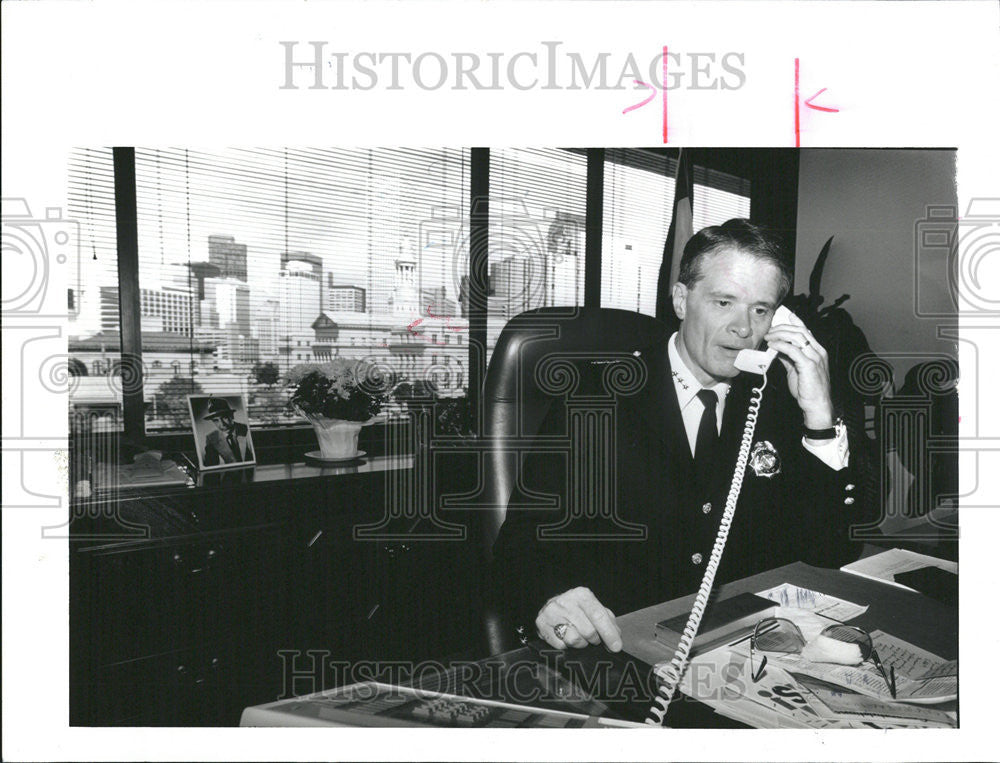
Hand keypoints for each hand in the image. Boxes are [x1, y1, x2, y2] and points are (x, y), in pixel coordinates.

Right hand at [535, 587, 621, 650]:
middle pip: (589, 631)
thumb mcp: (595, 610)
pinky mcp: (541, 624)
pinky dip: (567, 646)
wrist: (552, 607)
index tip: (616, 648)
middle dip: (594, 639)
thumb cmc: (578, 611)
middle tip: (593, 638)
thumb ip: (608, 622)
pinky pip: (561, 646)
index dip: (609, 634)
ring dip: (581, 643)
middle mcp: (566, 601)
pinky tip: (565, 637)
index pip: (598, 616)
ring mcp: (552, 612)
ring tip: (579, 636)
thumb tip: (616, 640)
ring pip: (575, 640)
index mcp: (582, 595)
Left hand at [764, 313, 834, 428]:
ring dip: (780, 335)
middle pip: (800, 331)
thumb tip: (777, 349)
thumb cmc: (808, 389)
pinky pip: (793, 350)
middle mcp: (818, 352)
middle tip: (769, 330)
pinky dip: (781, 345)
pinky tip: (772, 345)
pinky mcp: (809, 365)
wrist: (816, 405)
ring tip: (768, 337)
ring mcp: (815, 358)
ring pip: (797, 337)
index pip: (807, 331)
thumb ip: (789, 358)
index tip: (785, 315)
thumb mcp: (796, 370)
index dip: (796, 322)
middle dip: (782, 328)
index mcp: (817, 351)